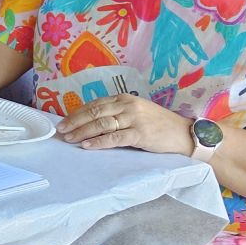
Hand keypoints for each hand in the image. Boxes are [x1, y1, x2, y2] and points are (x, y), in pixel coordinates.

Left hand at [56, 94, 193, 153]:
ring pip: (102, 124)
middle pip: (95, 112)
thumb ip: (117, 113)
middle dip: (75, 121)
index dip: (77, 113)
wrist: (184, 134)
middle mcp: (128, 105)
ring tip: (70, 138)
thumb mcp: (136, 113)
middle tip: (61, 130)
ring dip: (83, 132)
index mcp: (125, 98)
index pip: (95, 104)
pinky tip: (87, 145)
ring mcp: (135, 119)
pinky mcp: (140, 133)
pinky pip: (115, 138)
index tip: (63, 121)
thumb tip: (90, 121)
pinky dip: (99, 142)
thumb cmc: (158, 125)